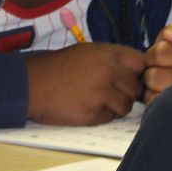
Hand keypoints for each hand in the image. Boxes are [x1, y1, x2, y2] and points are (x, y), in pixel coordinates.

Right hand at [25, 43, 146, 125]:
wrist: (31, 84)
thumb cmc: (57, 67)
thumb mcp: (85, 52)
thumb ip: (110, 59)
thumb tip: (133, 72)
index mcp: (108, 53)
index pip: (140, 62)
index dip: (136, 72)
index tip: (128, 78)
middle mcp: (109, 71)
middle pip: (135, 87)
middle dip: (124, 93)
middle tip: (106, 94)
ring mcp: (102, 93)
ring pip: (125, 106)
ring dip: (115, 107)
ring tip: (96, 102)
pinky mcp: (93, 112)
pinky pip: (110, 118)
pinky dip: (101, 116)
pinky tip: (86, 109)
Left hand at [142, 23, 171, 99]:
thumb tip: (170, 36)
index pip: (160, 53)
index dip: (155, 54)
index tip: (162, 56)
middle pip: (154, 76)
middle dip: (153, 71)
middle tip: (161, 70)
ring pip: (152, 92)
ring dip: (153, 87)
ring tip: (163, 82)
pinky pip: (154, 105)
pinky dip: (154, 98)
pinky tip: (164, 93)